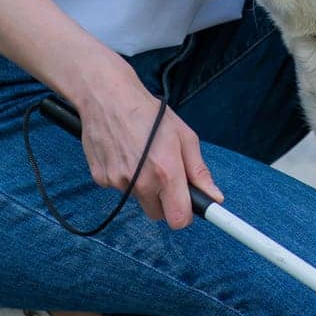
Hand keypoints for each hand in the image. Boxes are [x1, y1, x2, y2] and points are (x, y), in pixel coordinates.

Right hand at [76, 61, 223, 228]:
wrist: (108, 97)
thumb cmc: (149, 113)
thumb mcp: (184, 136)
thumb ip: (199, 171)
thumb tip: (215, 197)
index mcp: (166, 171)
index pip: (178, 219)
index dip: (186, 214)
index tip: (188, 205)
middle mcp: (141, 181)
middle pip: (158, 214)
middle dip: (165, 201)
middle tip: (165, 174)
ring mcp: (118, 182)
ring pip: (138, 200)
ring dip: (144, 187)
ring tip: (142, 157)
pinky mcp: (100, 179)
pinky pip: (119, 189)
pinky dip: (124, 178)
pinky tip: (125, 154)